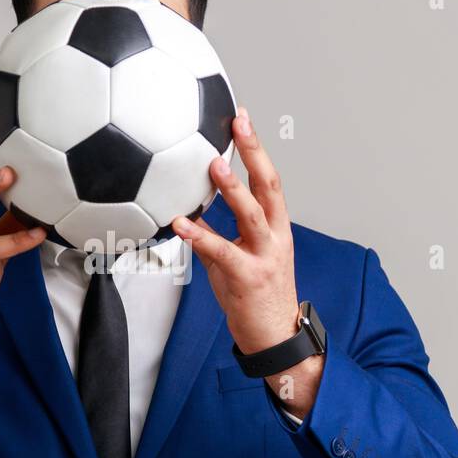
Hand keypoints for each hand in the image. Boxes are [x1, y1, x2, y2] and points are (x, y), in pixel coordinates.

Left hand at [171, 107, 323, 417]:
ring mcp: (265, 256)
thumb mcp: (238, 259)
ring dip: (234, 189)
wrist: (275, 338)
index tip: (242, 119)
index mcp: (277, 227)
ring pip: (253, 215)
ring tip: (213, 167)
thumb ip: (216, 233)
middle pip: (270, 186)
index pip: (270, 180)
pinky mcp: (248, 277)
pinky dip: (201, 236)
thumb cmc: (256, 297)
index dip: (257, 149)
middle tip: (238, 123)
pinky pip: (222, 252)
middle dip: (255, 153)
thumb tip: (186, 211)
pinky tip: (180, 223)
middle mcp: (276, 237)